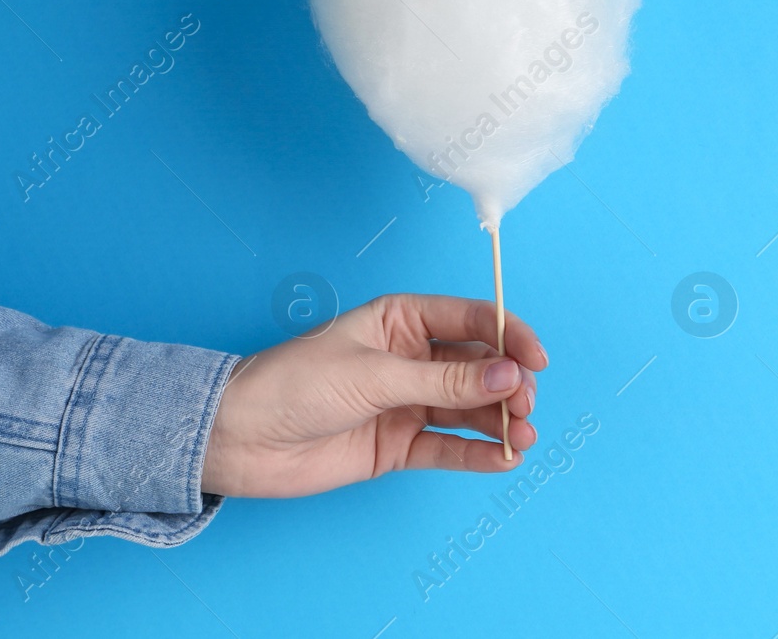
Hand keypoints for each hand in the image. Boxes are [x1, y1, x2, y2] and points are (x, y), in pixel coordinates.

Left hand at [200, 293, 547, 497]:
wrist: (240, 438)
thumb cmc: (294, 384)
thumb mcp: (374, 375)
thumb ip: (443, 378)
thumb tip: (506, 375)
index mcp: (401, 319)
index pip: (471, 319)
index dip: (510, 335)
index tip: (537, 360)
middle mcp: (410, 358)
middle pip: (478, 365)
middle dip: (508, 383)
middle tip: (524, 405)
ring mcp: (405, 402)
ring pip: (469, 408)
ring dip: (500, 421)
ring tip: (523, 437)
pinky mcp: (398, 445)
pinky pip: (449, 447)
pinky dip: (478, 453)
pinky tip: (504, 458)